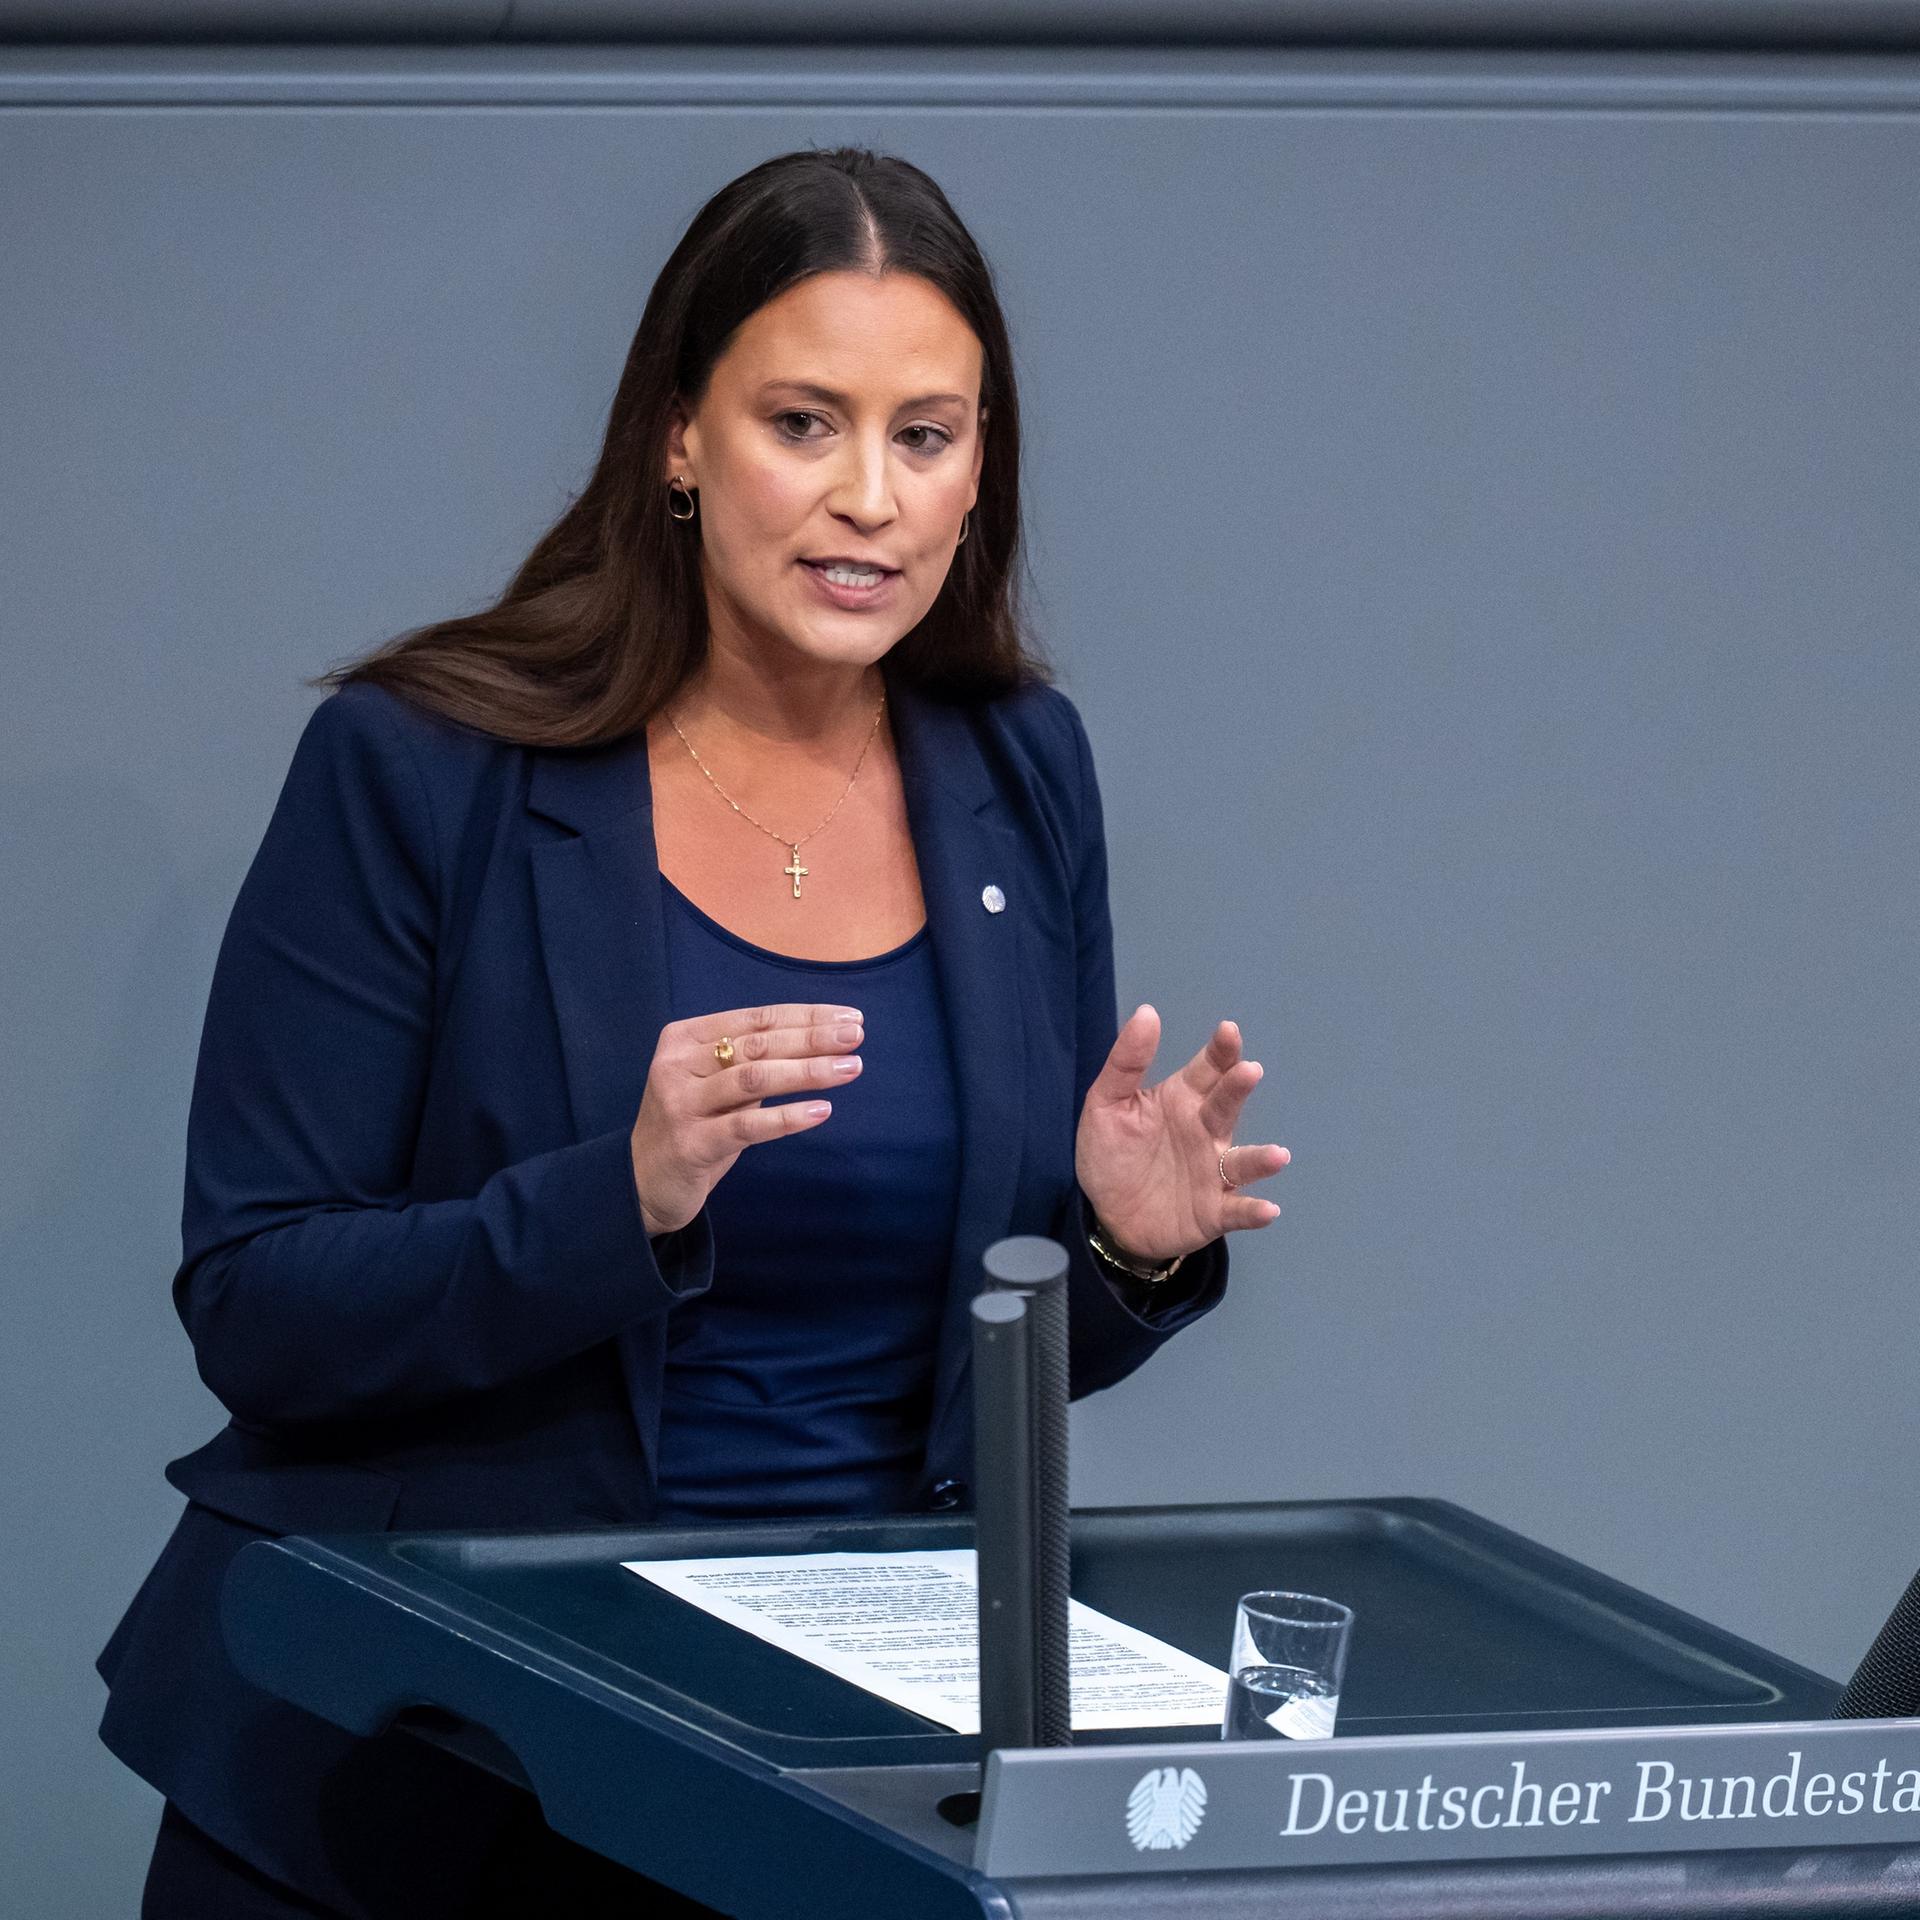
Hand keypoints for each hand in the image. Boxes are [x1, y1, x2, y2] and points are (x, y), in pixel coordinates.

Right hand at [629, 1001, 863, 1234]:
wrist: (642, 1182)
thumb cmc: (693, 1125)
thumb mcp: (716, 1083)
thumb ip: (752, 1060)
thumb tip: (824, 1037)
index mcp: (685, 1038)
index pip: (757, 1019)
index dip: (807, 1016)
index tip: (850, 1017)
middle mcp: (677, 1064)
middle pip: (758, 1044)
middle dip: (813, 1038)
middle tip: (856, 1037)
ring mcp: (681, 1104)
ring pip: (755, 1078)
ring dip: (808, 1071)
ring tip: (851, 1068)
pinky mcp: (691, 1144)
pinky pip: (748, 1126)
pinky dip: (787, 1117)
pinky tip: (822, 1111)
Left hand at [1075, 1005, 1288, 1264]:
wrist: (1108, 1216)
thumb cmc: (1112, 1154)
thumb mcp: (1106, 1105)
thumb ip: (1126, 1062)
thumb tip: (1148, 1012)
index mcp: (1182, 1100)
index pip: (1208, 1069)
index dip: (1221, 1051)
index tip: (1228, 1031)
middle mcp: (1206, 1132)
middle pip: (1226, 1106)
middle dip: (1238, 1089)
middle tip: (1249, 1071)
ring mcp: (1213, 1173)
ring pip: (1241, 1161)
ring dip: (1260, 1159)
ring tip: (1278, 1156)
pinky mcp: (1212, 1211)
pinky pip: (1236, 1210)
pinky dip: (1253, 1210)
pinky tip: (1268, 1209)